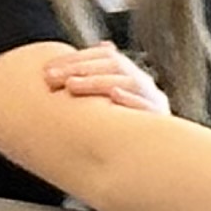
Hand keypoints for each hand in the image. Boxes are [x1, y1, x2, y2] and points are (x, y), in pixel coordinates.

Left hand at [40, 42, 167, 115]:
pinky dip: (131, 100)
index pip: (105, 55)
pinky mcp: (160, 120)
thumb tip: (88, 55)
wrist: (162, 155)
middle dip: (79, 69)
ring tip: (71, 85)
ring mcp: (153, 100)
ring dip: (97, 82)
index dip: (76, 58)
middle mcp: (143, 83)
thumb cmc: (129, 124)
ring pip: (127, 82)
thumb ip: (97, 81)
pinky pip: (147, 108)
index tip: (47, 69)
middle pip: (113, 65)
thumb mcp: (114, 100)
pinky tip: (114, 96)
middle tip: (51, 78)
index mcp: (131, 74)